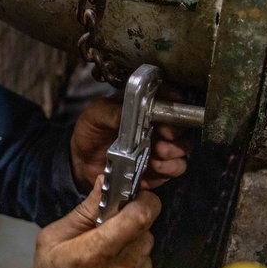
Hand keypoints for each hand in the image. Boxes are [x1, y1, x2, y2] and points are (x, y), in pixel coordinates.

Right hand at [0, 181, 159, 267]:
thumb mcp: (53, 240)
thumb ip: (85, 210)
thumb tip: (106, 182)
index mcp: (94, 254)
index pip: (140, 216)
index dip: (144, 202)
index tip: (140, 200)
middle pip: (146, 234)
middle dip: (132, 231)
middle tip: (110, 240)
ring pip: (148, 256)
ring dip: (133, 256)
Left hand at [70, 97, 190, 193]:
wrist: (82, 162)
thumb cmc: (90, 132)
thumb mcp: (95, 115)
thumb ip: (111, 112)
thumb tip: (127, 111)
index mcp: (145, 106)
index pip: (171, 99)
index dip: (175, 104)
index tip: (167, 113)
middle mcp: (158, 125)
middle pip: (183, 124)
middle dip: (177, 130)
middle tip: (165, 135)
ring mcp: (161, 147)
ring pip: (184, 146)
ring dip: (176, 149)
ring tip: (160, 151)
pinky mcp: (160, 169)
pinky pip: (176, 168)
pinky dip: (171, 167)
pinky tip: (156, 165)